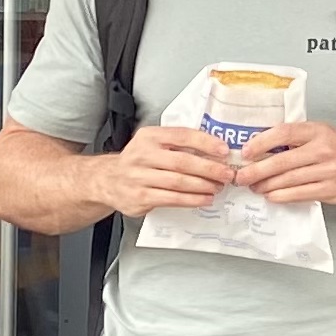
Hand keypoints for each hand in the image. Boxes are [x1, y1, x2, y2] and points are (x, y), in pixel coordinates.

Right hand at [100, 123, 235, 213]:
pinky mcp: (140, 197)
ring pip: (178, 182)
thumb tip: (214, 149)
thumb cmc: (138, 161)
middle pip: (182, 162)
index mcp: (149, 137)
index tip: (224, 150)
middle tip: (227, 173)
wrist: (108, 180)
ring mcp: (139, 177)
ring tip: (218, 187)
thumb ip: (177, 143)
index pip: (182, 135)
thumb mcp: (152, 143)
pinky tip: (204, 199)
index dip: (205, 142)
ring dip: (203, 186)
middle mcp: (142, 155)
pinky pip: (171, 199)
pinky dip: (191, 200)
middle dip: (209, 168)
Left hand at [231, 121, 335, 208]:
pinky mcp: (331, 191)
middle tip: (240, 177)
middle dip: (257, 171)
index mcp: (318, 131)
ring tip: (253, 187)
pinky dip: (282, 196)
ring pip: (289, 181)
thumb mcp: (322, 132)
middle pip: (282, 161)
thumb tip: (261, 145)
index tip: (246, 151)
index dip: (262, 142)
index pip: (284, 133)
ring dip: (266, 186)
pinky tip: (271, 195)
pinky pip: (300, 195)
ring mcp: (328, 173)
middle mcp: (323, 150)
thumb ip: (297, 138)